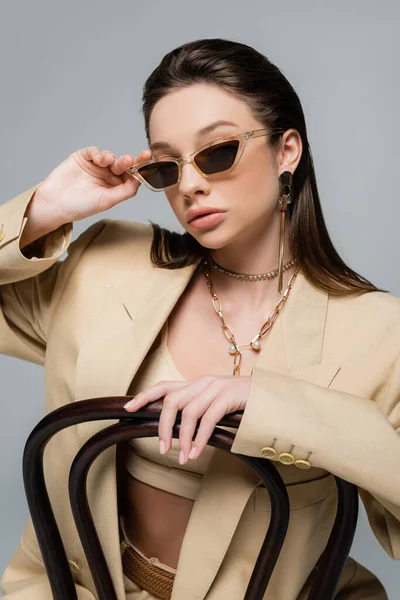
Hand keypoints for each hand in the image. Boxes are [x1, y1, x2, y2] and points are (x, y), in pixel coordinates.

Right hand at [31, 146, 152, 228]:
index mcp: (115, 186)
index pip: (131, 175)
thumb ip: (125, 191)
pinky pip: (93, 151)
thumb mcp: (107, 201)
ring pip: (109, 157)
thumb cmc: (81, 206)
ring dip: (111, 157)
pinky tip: (98, 159)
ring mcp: (95, 166)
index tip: (148, 160)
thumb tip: (141, 179)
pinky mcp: (82, 158)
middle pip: (123, 165)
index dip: (140, 168)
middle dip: (128, 161)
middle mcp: (107, 175)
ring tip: (108, 161)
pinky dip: (97, 153)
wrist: (55, 203)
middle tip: (130, 160)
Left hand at [123, 376, 250, 463]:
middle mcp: (201, 384)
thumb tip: (176, 431)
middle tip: (162, 448)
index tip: (129, 408)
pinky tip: (196, 453)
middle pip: (171, 401)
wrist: (267, 393)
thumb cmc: (239, 402)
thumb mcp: (214, 403)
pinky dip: (199, 439)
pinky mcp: (227, 398)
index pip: (164, 386)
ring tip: (182, 458)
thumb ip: (197, 410)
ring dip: (182, 438)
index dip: (145, 396)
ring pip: (188, 412)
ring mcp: (214, 389)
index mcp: (196, 384)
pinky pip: (208, 420)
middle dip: (163, 426)